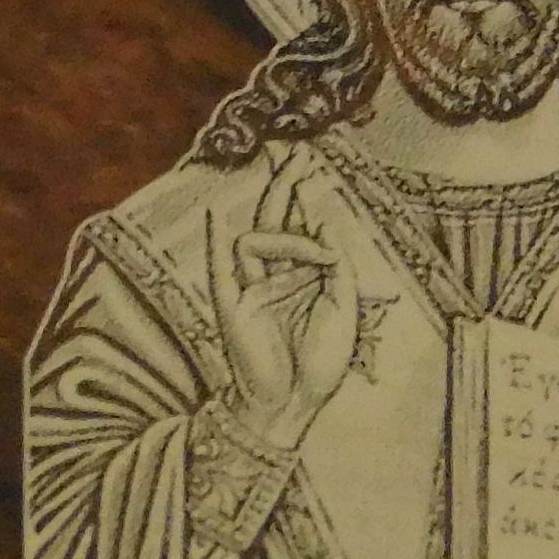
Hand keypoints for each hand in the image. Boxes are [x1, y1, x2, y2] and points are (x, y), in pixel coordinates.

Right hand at [205, 149, 362, 455]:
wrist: (293, 404)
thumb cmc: (321, 364)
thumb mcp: (343, 306)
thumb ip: (334, 263)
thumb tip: (321, 220)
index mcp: (304, 276)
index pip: (302, 227)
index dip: (310, 205)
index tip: (320, 187)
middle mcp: (276, 275)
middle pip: (275, 219)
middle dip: (285, 186)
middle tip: (296, 153)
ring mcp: (251, 288)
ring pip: (257, 240)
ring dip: (285, 236)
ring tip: (309, 249)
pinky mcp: (232, 305)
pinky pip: (220, 268)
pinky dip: (216, 242)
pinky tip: (215, 217)